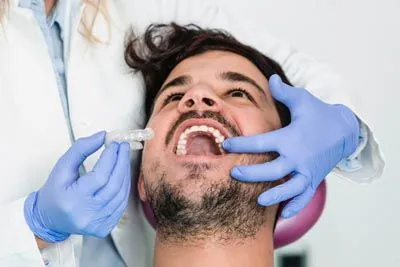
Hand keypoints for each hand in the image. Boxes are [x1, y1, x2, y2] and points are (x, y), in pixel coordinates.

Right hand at [24, 132, 130, 241]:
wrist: (49, 220)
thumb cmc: (54, 192)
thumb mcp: (62, 167)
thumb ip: (81, 149)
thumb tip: (103, 135)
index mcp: (73, 200)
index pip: (100, 176)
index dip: (110, 158)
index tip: (115, 143)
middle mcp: (87, 214)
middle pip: (114, 185)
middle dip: (122, 162)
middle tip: (124, 146)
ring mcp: (98, 224)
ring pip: (121, 194)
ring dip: (125, 173)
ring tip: (123, 157)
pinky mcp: (105, 228)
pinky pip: (121, 204)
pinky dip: (124, 187)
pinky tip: (121, 174)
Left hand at [223, 74, 358, 217]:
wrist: (346, 130)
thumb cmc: (319, 114)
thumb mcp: (303, 100)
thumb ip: (284, 92)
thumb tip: (270, 78)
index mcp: (291, 138)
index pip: (261, 142)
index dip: (241, 144)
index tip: (226, 145)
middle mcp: (298, 157)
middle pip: (272, 170)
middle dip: (251, 173)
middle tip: (233, 173)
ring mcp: (307, 171)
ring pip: (289, 188)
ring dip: (274, 196)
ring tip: (258, 201)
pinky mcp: (314, 179)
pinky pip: (305, 197)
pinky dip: (295, 206)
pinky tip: (283, 214)